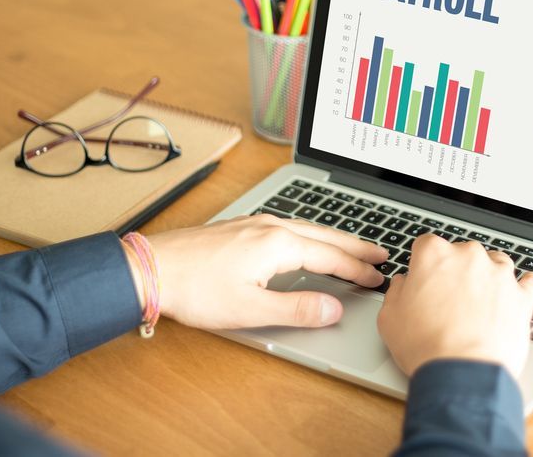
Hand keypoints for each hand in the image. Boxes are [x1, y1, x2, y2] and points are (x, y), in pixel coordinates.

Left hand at [144, 215, 387, 329]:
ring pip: (307, 227)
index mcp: (278, 244)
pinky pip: (289, 225)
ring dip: (334, 238)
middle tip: (381, 252)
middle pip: (325, 236)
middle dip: (355, 245)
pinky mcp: (241, 227)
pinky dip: (311, 233)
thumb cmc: (195, 289)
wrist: (151, 268)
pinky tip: (307, 239)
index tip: (378, 278)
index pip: (331, 257)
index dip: (357, 269)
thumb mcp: (250, 309)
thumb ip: (296, 308)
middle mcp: (270, 226)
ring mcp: (254, 223)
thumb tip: (333, 308)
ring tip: (353, 245)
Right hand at [377, 235, 532, 377]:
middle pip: (463, 253)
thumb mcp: (389, 317)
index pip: (427, 244)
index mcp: (434, 255)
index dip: (424, 264)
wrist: (461, 373)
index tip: (424, 279)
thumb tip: (403, 283)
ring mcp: (499, 274)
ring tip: (480, 300)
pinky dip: (524, 287)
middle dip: (456, 271)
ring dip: (488, 276)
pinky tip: (517, 294)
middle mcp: (469, 256)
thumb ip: (397, 291)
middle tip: (449, 299)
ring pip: (496, 262)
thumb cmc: (425, 346)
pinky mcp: (522, 296)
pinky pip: (530, 282)